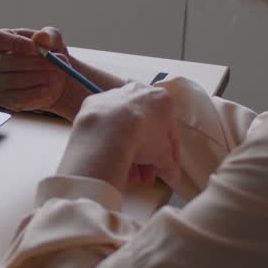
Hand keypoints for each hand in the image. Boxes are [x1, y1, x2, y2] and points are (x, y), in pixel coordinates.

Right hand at [0, 27, 80, 118]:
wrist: (54, 79)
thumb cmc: (49, 55)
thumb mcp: (53, 41)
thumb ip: (49, 36)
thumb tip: (41, 37)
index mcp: (0, 41)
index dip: (13, 42)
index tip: (34, 47)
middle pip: (6, 62)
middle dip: (35, 63)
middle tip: (57, 64)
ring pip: (13, 81)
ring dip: (40, 78)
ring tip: (58, 74)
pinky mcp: (3, 99)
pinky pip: (18, 97)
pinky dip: (36, 93)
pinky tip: (49, 88)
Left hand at [58, 82, 181, 190]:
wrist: (108, 129)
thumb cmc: (144, 137)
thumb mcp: (162, 155)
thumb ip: (169, 164)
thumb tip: (173, 175)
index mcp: (162, 99)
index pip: (170, 131)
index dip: (170, 154)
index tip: (167, 169)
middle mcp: (139, 91)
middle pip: (146, 129)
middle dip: (147, 156)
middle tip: (145, 176)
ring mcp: (114, 95)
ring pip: (126, 127)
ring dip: (129, 152)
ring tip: (129, 175)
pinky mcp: (94, 103)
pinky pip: (107, 124)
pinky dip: (110, 141)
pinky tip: (112, 161)